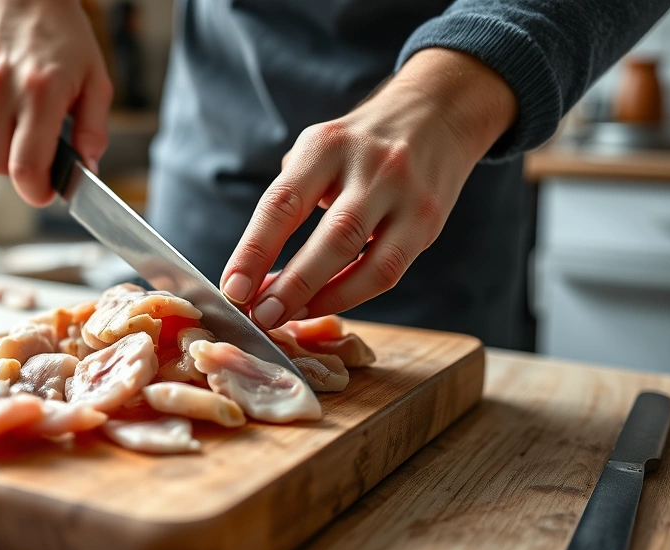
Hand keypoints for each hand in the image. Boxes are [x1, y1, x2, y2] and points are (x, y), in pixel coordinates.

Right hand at [0, 0, 112, 206]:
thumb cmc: (62, 35)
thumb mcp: (96, 80)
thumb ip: (94, 129)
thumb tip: (87, 167)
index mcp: (41, 92)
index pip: (25, 166)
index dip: (36, 192)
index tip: (46, 193)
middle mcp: (2, 90)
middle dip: (21, 173)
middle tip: (40, 158)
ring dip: (4, 151)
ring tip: (24, 126)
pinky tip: (6, 112)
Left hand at [220, 48, 517, 328]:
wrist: (437, 113)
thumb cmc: (359, 143)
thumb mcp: (318, 148)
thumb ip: (289, 199)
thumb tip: (255, 270)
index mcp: (327, 145)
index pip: (283, 203)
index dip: (254, 251)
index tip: (232, 288)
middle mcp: (371, 166)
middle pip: (332, 237)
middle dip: (291, 285)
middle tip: (260, 316)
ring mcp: (406, 195)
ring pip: (365, 260)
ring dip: (322, 298)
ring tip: (288, 317)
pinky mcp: (428, 222)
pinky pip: (387, 271)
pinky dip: (351, 295)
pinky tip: (322, 304)